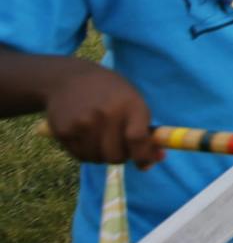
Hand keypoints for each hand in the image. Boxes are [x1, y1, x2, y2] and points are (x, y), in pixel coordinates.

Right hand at [43, 64, 159, 167]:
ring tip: (102, 137)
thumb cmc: (109, 92)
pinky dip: (88, 153)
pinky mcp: (64, 132)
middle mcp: (106, 114)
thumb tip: (158, 158)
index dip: (144, 156)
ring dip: (103, 155)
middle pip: (117, 155)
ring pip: (98, 159)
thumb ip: (145, 129)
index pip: (138, 138)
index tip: (145, 162)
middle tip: (120, 146)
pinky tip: (86, 136)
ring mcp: (82, 123)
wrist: (68, 79)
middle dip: (122, 156)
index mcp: (129, 104)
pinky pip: (81, 156)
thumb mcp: (132, 100)